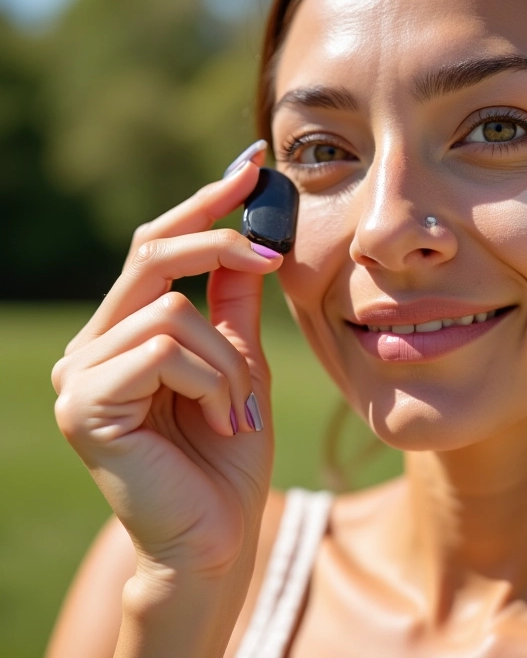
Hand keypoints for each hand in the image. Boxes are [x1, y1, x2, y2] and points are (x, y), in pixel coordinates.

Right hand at [51, 152, 278, 581]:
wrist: (219, 536)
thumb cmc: (229, 452)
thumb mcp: (240, 361)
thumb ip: (233, 303)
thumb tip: (249, 238)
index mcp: (124, 334)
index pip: (156, 246)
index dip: (204, 203)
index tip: (251, 165)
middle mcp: (90, 346)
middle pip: (151, 253)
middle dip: (219, 239)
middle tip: (272, 251)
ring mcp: (78, 374)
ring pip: (172, 307)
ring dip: (228, 357)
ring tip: (237, 408)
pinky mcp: (82, 403)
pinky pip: (165, 347)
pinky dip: (211, 379)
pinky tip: (217, 421)